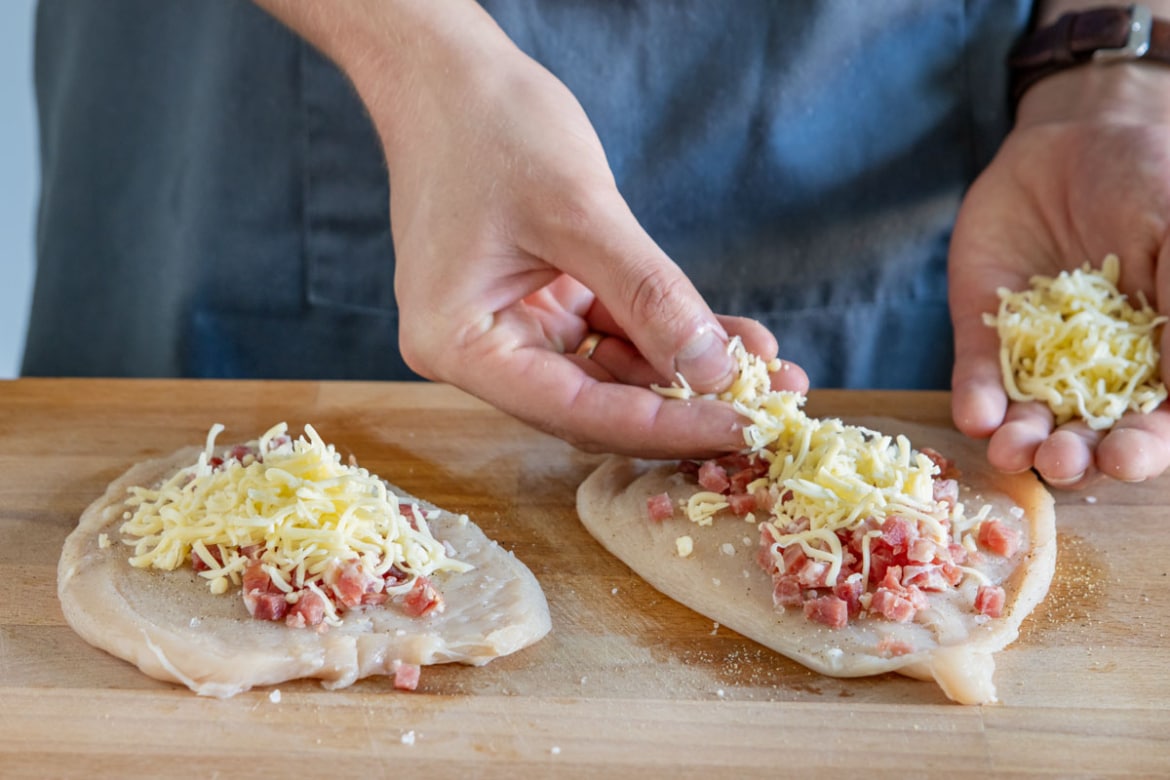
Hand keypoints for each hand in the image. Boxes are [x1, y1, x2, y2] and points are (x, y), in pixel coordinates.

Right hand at [256, 0, 807, 456]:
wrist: (448, 74)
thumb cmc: (491, 127)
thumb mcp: (578, 211)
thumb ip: (647, 295)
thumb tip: (716, 370)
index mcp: (458, 344)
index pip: (575, 411)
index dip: (664, 426)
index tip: (741, 428)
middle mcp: (479, 351)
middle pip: (594, 404)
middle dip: (683, 405)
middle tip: (766, 409)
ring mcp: (508, 328)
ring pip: (609, 373)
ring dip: (684, 371)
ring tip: (766, 370)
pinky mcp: (536, 303)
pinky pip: (609, 334)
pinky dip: (664, 333)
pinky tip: (728, 337)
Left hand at [949, 63, 1169, 487]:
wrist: (1073, 136)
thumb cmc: (1147, 181)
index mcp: (1156, 359)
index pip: (1153, 420)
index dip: (1142, 447)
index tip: (1124, 460)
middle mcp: (1094, 373)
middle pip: (1088, 432)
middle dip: (1076, 453)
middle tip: (1060, 462)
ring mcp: (1036, 356)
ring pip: (1029, 415)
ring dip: (1021, 439)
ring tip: (1012, 452)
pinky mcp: (985, 335)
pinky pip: (977, 375)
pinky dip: (975, 399)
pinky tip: (976, 417)